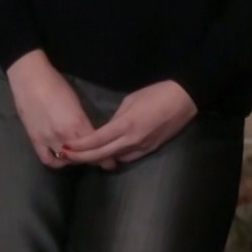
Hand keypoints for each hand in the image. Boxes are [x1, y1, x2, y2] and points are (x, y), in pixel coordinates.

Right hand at [4, 50, 93, 169]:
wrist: (30, 79)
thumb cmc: (56, 84)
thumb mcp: (76, 102)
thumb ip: (82, 121)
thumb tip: (89, 133)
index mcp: (78, 122)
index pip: (95, 146)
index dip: (104, 156)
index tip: (111, 161)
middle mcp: (64, 135)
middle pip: (82, 156)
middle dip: (92, 159)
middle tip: (98, 160)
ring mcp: (48, 139)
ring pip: (66, 161)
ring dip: (74, 161)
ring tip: (79, 157)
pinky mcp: (35, 140)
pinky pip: (47, 160)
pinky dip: (56, 162)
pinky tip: (61, 158)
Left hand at [61, 81, 197, 168]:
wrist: (185, 99)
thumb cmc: (157, 93)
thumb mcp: (131, 100)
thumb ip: (117, 118)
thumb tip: (108, 129)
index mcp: (126, 125)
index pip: (96, 140)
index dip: (79, 146)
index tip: (65, 147)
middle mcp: (132, 140)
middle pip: (102, 155)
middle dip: (82, 157)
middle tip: (66, 156)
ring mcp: (143, 147)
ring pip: (115, 159)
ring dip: (99, 159)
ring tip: (85, 156)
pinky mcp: (151, 149)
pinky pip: (129, 157)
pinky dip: (116, 157)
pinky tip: (109, 154)